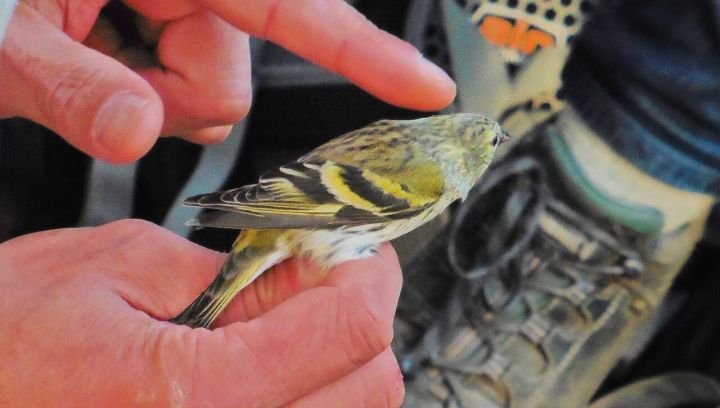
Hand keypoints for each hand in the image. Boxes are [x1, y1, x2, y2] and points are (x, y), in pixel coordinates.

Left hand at [0, 1, 455, 162]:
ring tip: (89, 67)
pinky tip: (103, 67)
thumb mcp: (6, 37)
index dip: (364, 49)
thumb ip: (71, 86)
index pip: (294, 5)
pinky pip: (185, 93)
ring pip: (209, 95)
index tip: (427, 87)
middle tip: (100, 82)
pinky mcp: (168, 33)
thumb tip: (136, 132)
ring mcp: (179, 11)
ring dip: (152, 100)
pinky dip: (145, 96)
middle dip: (170, 99)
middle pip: (233, 79)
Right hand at [0, 220, 403, 406]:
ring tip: (287, 317)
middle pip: (370, 386)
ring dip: (339, 357)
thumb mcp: (116, 265)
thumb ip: (227, 268)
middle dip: (363, 314)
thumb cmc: (6, 338)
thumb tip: (299, 270)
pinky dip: (308, 391)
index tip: (358, 246)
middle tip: (325, 274)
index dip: (370, 273)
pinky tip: (265, 360)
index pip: (351, 331)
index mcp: (194, 397)